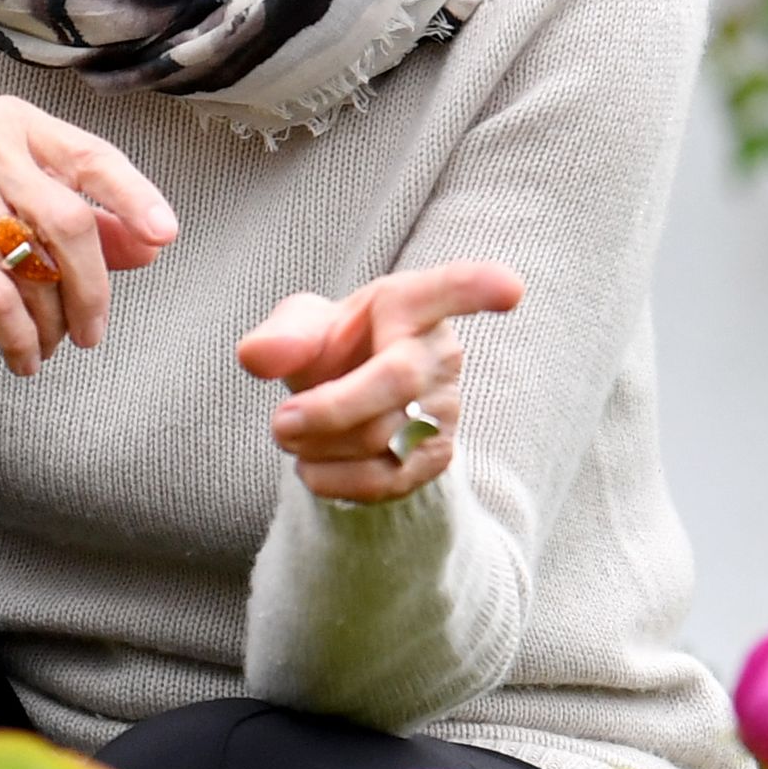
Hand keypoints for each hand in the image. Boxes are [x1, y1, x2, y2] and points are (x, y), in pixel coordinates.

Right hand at [0, 95, 177, 376]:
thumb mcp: (30, 200)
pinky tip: (25, 357)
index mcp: (20, 126)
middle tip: (94, 331)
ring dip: (52, 322)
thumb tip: (151, 246)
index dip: (135, 198)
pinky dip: (18, 337)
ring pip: (34, 267)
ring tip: (53, 345)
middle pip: (70, 224)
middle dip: (93, 289)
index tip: (165, 234)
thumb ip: (94, 220)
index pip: (93, 158)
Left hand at [237, 260, 526, 503]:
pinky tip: (312, 467)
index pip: (450, 289)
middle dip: (330, 409)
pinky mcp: (436, 457)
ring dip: (319, 445)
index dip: (478, 288)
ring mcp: (444, 408)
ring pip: (382, 437)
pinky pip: (383, 479)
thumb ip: (281, 335)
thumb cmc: (334, 351)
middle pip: (396, 382)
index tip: (510, 289)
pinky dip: (332, 480)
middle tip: (279, 422)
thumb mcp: (304, 329)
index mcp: (410, 304)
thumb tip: (256, 356)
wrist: (350, 410)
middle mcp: (437, 354)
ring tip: (291, 435)